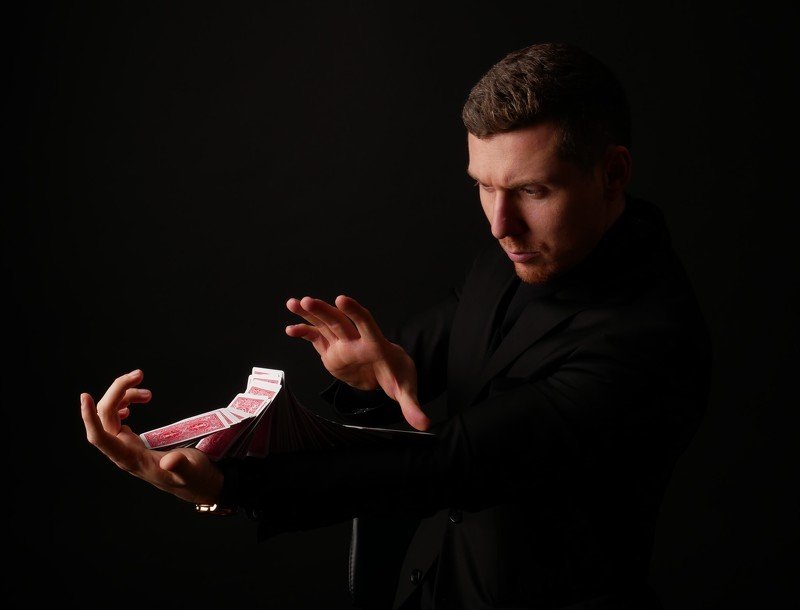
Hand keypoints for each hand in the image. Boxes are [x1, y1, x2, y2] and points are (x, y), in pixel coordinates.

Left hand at [81, 369, 223, 504]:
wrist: (196, 483)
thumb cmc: (194, 478)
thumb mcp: (192, 471)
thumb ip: (181, 465)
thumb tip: (169, 461)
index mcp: (131, 460)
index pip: (101, 438)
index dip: (90, 418)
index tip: (85, 397)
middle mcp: (123, 451)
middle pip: (105, 417)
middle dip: (118, 392)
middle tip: (140, 375)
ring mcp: (125, 446)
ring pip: (111, 415)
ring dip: (124, 396)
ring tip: (148, 394)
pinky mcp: (130, 442)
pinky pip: (116, 419)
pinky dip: (123, 405)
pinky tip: (132, 404)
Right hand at [285, 295, 429, 430]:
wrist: (390, 370)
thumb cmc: (399, 375)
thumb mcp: (406, 390)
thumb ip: (412, 406)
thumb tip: (424, 425)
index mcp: (376, 345)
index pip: (367, 325)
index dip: (355, 312)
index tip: (342, 300)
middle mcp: (357, 341)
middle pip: (340, 322)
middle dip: (324, 311)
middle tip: (307, 301)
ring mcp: (343, 344)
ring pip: (326, 324)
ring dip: (310, 314)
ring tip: (293, 303)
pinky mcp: (332, 350)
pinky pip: (317, 338)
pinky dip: (304, 333)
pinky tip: (290, 329)